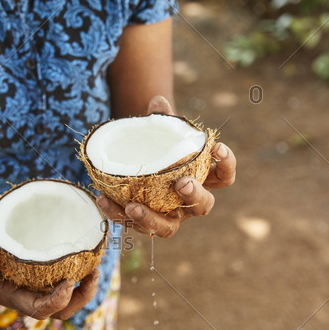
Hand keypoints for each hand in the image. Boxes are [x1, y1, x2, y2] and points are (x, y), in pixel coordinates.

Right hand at [0, 234, 98, 319]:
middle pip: (60, 309)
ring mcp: (32, 287)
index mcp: (13, 297)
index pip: (42, 309)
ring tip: (94, 265)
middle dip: (80, 296)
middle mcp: (27, 295)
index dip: (59, 299)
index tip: (70, 279)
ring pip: (64, 297)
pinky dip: (74, 271)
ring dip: (82, 286)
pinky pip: (59, 279)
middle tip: (94, 273)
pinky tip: (82, 253)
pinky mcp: (35, 274)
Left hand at [96, 95, 235, 237]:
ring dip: (151, 218)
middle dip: (195, 196)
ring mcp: (168, 217)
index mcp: (201, 179)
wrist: (138, 164)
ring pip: (167, 227)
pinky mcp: (143, 223)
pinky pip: (133, 225)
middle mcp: (188, 203)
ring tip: (133, 206)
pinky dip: (117, 213)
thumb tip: (158, 102)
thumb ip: (161, 119)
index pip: (224, 177)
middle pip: (203, 206)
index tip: (217, 147)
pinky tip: (102, 198)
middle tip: (182, 183)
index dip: (226, 165)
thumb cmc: (157, 149)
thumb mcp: (159, 133)